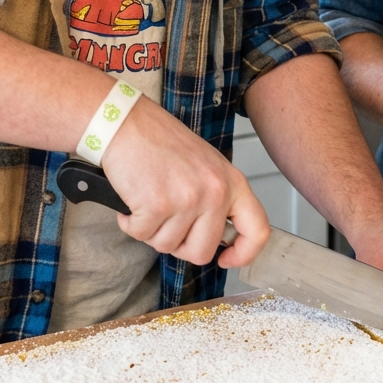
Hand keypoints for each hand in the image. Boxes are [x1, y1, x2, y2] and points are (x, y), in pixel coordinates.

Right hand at [101, 97, 269, 268]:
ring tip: (148, 199)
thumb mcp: (205, 167)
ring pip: (167, 246)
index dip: (244, 253)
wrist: (125, 123)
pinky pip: (141, 235)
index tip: (226, 258)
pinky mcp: (158, 205)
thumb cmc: (160, 142)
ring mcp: (187, 199)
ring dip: (151, 230)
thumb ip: (218, 200)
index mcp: (232, 182)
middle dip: (179, 244)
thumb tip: (221, 238)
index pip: (257, 230)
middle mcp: (215, 192)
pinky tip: (133, 199)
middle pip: (202, 251)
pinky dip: (131, 223)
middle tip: (166, 221)